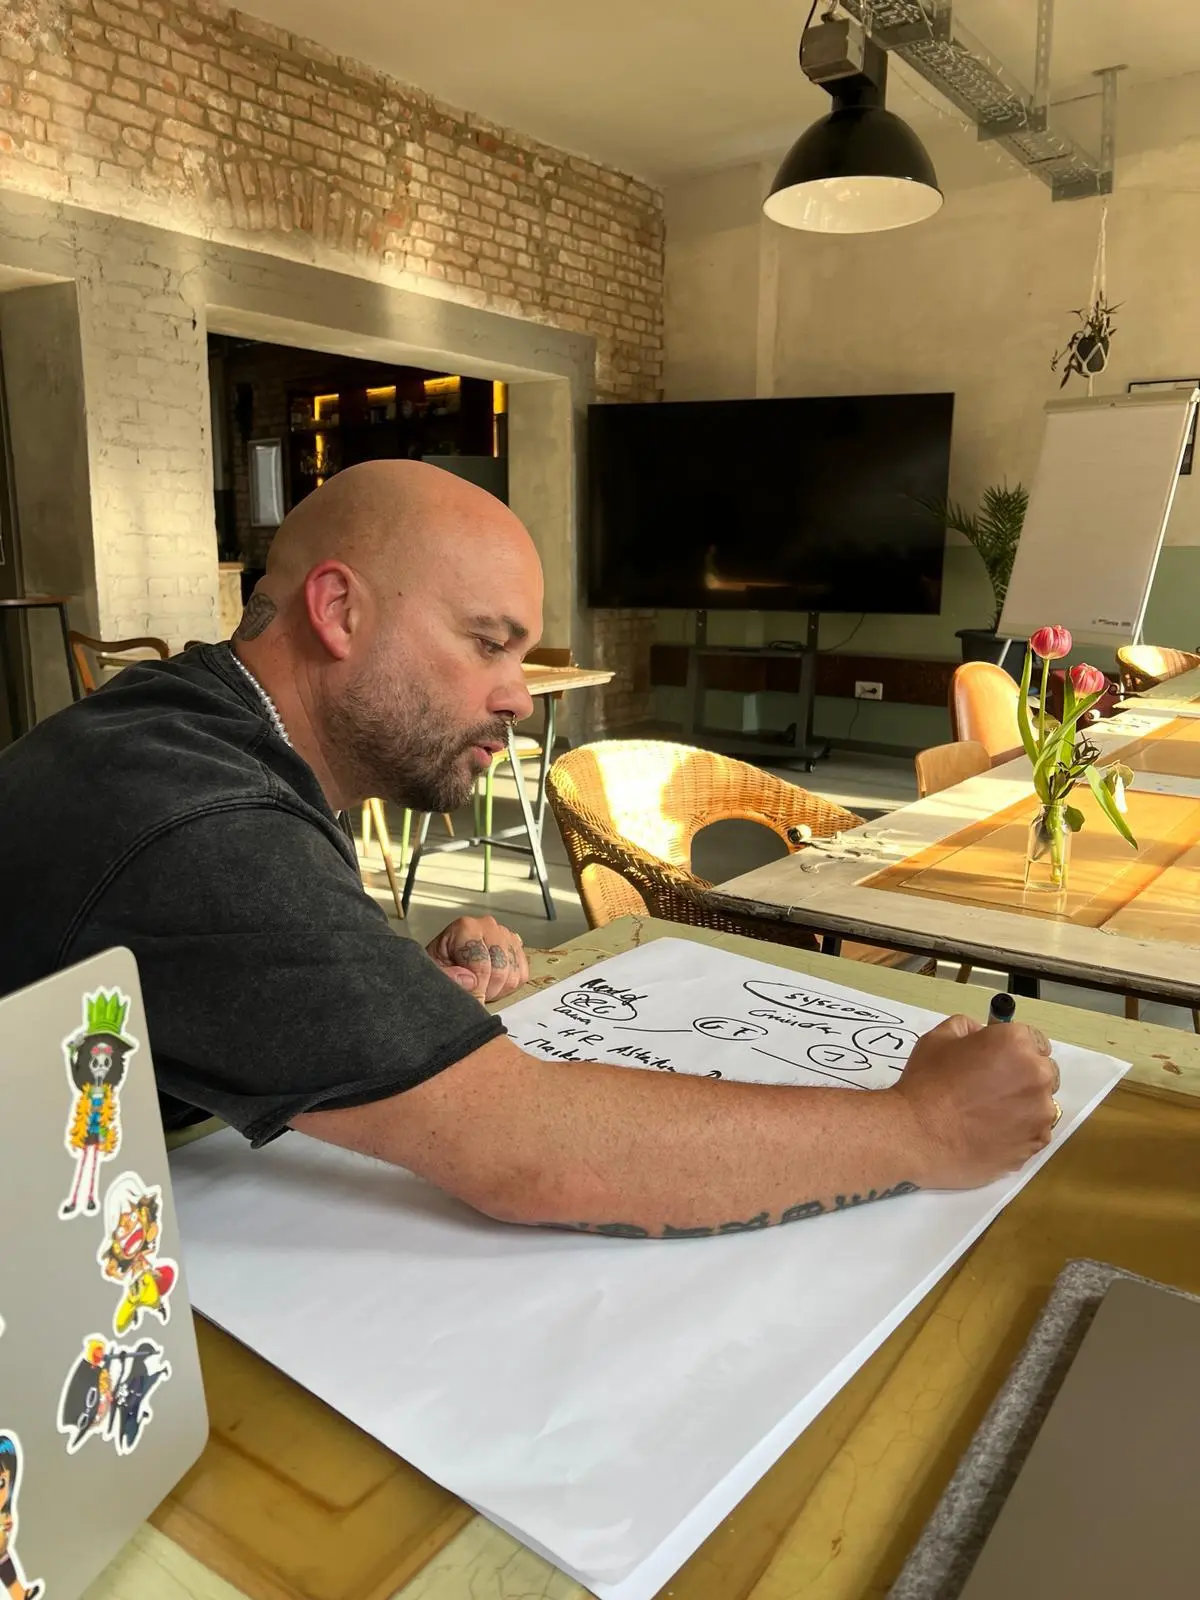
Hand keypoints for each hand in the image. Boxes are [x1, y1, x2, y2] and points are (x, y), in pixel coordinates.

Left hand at [427, 918, 527, 1002]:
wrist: (445, 961)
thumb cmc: (439, 965)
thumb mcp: (434, 973)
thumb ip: (448, 977)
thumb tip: (471, 981)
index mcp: (467, 927)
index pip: (481, 964)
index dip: (476, 988)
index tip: (468, 1000)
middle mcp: (489, 926)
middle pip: (500, 969)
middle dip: (486, 989)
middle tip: (472, 995)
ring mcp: (505, 935)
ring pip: (513, 975)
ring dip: (497, 989)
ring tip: (479, 988)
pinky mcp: (516, 946)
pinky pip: (522, 975)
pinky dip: (508, 986)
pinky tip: (491, 983)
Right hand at [894, 1014, 1058, 1188]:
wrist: (918, 1134)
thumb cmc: (926, 1083)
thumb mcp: (938, 1039)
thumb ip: (967, 1028)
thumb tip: (981, 1034)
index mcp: (1015, 1043)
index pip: (1034, 1039)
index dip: (1015, 1049)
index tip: (999, 1061)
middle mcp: (1037, 1074)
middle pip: (1043, 1071)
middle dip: (1023, 1076)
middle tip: (990, 1089)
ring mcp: (1040, 1112)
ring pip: (1041, 1103)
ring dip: (1023, 1105)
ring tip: (989, 1116)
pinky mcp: (1036, 1143)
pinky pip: (1036, 1132)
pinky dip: (1020, 1131)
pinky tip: (991, 1133)